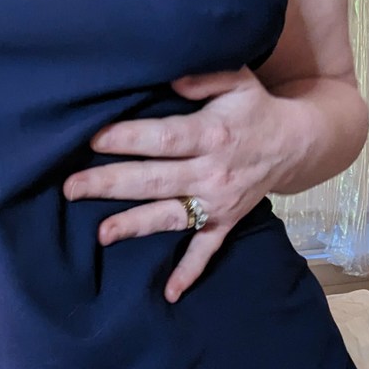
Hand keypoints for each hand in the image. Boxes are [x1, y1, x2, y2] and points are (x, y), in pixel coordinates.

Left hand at [63, 66, 291, 302]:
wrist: (297, 143)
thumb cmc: (255, 108)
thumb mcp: (238, 80)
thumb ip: (204, 76)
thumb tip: (172, 80)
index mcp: (211, 134)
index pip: (163, 138)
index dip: (128, 139)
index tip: (92, 139)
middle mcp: (212, 172)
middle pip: (154, 179)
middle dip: (110, 183)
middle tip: (71, 188)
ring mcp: (218, 201)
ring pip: (170, 215)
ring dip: (135, 225)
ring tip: (101, 233)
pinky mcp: (225, 221)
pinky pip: (206, 250)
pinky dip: (190, 271)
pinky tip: (170, 293)